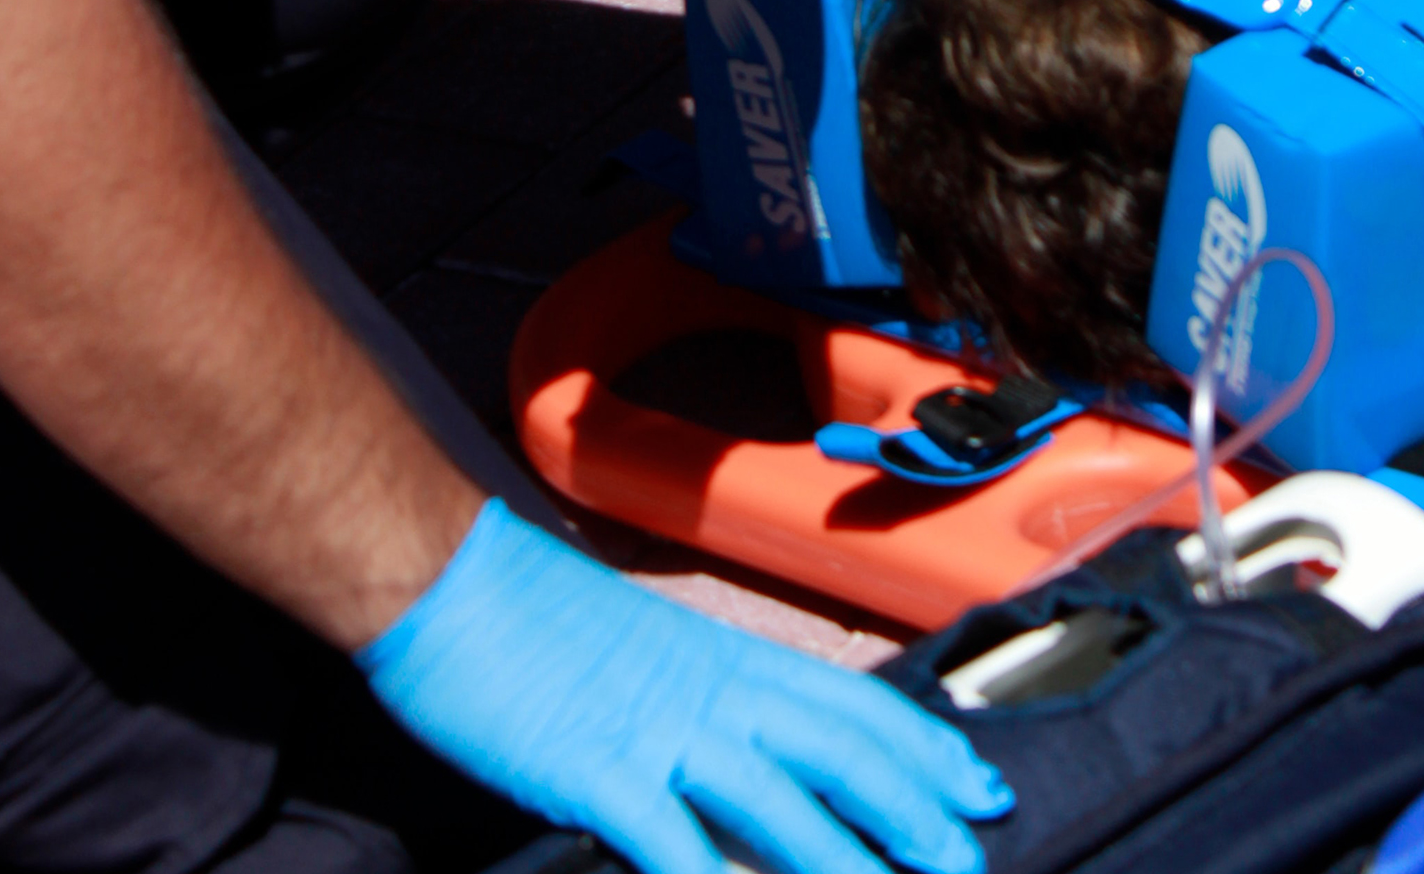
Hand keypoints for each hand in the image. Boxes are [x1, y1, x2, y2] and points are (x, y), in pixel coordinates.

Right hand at [360, 501, 1013, 873]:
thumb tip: (737, 747)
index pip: (849, 701)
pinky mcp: (597, 772)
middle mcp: (712, 692)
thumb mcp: (640, 649)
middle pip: (840, 750)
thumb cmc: (529, 615)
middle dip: (913, 808)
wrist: (445, 577)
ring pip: (781, 806)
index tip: (978, 782)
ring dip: (846, 861)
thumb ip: (696, 696)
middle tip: (971, 856)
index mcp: (726, 658)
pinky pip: (674, 846)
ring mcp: (659, 732)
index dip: (921, 746)